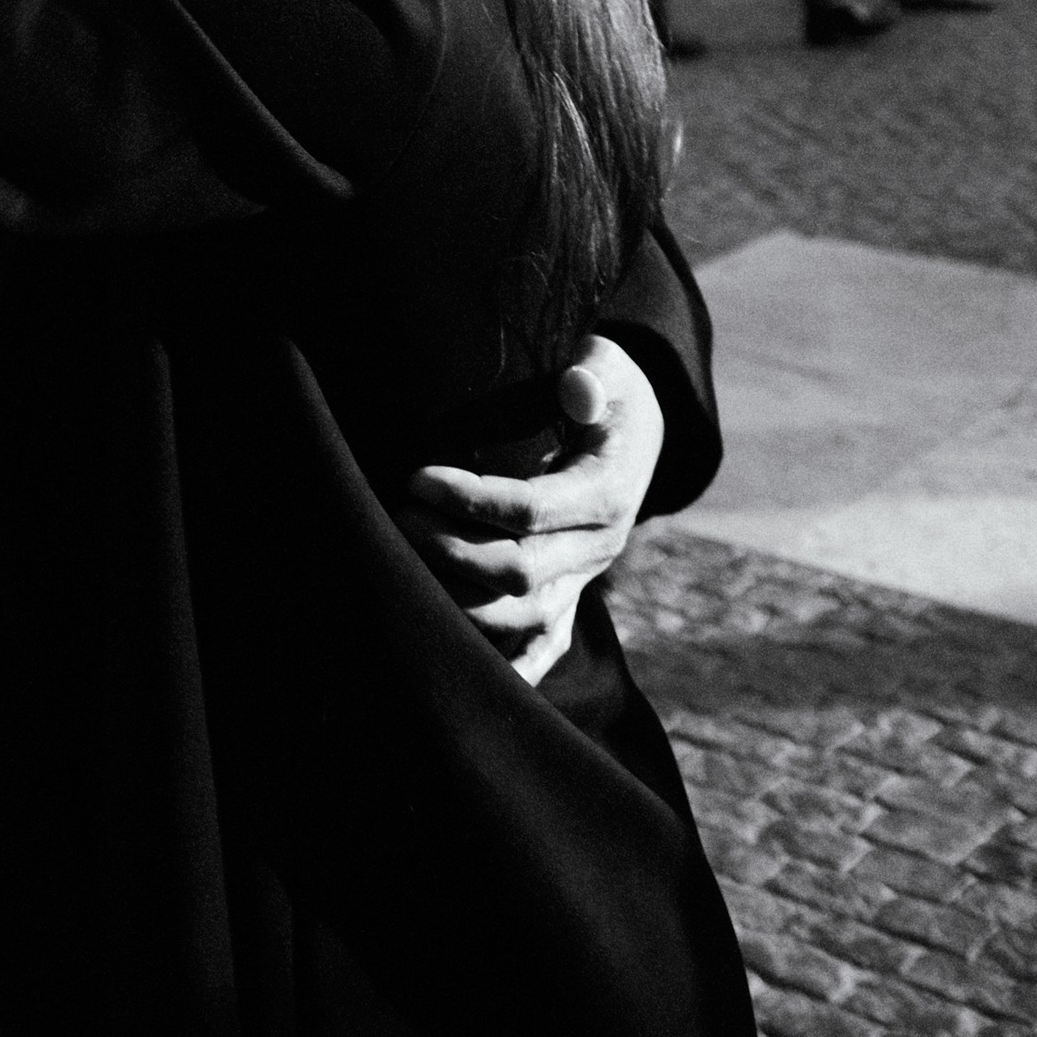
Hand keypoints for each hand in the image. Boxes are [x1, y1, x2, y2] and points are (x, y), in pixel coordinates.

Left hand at [401, 335, 663, 684]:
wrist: (637, 434)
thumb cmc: (606, 392)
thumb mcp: (607, 367)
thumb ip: (592, 374)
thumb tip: (575, 384)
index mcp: (606, 495)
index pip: (530, 510)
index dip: (470, 499)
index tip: (417, 477)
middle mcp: (597, 551)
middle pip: (519, 573)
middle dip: (450, 549)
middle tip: (399, 516)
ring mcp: (582, 584)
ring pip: (520, 621)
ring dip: (457, 599)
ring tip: (405, 561)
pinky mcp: (568, 601)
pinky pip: (539, 651)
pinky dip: (502, 668)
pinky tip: (455, 666)